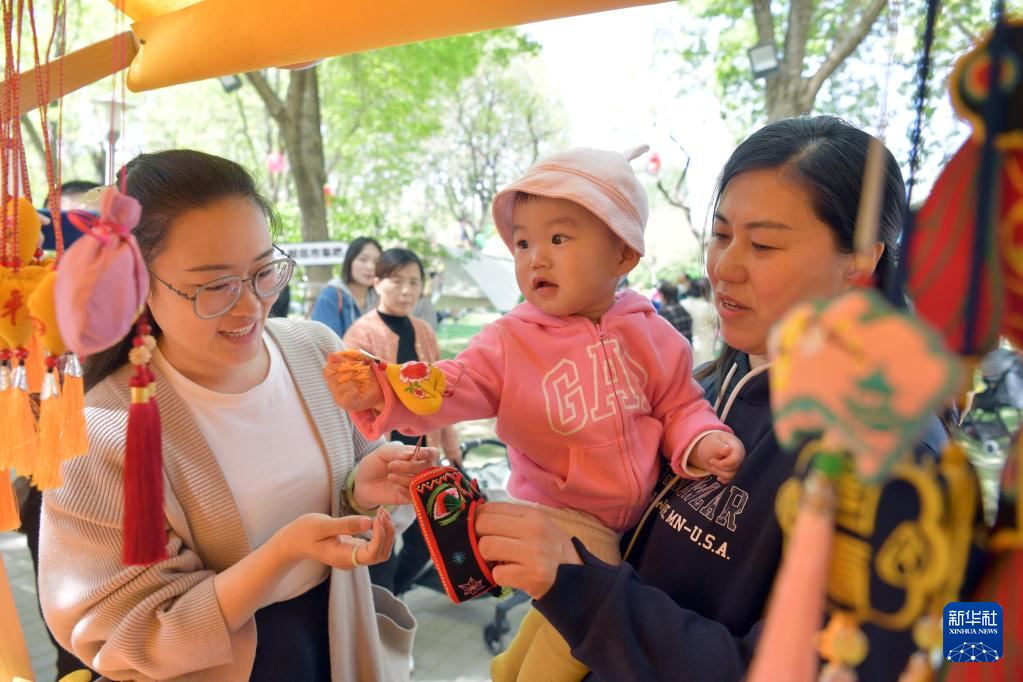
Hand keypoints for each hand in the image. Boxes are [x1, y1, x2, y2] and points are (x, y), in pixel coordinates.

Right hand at [276, 510, 394, 569]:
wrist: (294, 542)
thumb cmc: (304, 532)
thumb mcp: (322, 525)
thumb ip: (346, 525)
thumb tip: (369, 522)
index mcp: (343, 557)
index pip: (372, 554)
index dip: (380, 536)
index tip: (377, 517)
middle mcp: (351, 561)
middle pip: (381, 554)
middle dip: (387, 533)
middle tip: (383, 512)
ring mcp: (354, 557)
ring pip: (381, 550)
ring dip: (386, 532)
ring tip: (382, 512)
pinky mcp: (354, 549)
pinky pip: (374, 545)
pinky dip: (380, 531)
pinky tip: (377, 516)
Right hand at [323, 351, 384, 411]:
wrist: (378, 387)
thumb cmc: (365, 376)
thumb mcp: (354, 364)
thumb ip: (342, 360)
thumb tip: (330, 355)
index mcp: (333, 377)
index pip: (327, 370)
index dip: (338, 365)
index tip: (350, 363)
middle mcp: (333, 388)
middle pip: (333, 378)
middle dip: (348, 372)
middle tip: (357, 373)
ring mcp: (339, 397)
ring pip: (340, 387)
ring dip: (352, 382)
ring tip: (359, 383)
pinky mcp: (347, 404)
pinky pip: (345, 398)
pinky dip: (352, 392)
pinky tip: (357, 390)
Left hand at [354, 441, 439, 506]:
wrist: (363, 483)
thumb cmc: (374, 464)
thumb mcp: (382, 453)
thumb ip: (397, 451)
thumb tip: (413, 453)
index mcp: (416, 455)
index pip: (433, 453)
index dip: (430, 453)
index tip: (419, 454)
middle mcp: (419, 470)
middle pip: (428, 468)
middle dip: (411, 466)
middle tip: (391, 465)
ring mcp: (416, 485)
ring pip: (422, 482)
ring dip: (406, 479)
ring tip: (390, 476)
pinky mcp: (411, 498)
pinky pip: (416, 497)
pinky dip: (407, 492)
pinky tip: (396, 487)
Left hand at [474, 502, 581, 599]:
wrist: (576, 577)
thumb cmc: (551, 549)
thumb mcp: (538, 524)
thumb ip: (512, 518)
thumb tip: (477, 516)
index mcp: (533, 514)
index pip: (491, 508)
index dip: (478, 519)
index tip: (480, 529)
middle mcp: (534, 530)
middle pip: (483, 525)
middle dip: (479, 537)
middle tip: (487, 546)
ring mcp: (533, 554)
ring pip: (486, 547)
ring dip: (487, 557)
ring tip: (499, 560)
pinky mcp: (530, 576)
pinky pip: (497, 573)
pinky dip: (499, 576)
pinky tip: (511, 574)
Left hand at [692, 431, 745, 483]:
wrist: (710, 450)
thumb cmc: (711, 445)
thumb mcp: (712, 444)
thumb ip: (720, 447)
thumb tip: (729, 449)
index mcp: (737, 448)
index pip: (736, 459)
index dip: (723, 463)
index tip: (712, 460)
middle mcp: (741, 457)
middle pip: (734, 469)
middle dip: (719, 467)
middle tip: (711, 461)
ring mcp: (739, 466)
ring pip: (732, 476)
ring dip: (719, 473)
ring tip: (713, 466)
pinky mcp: (736, 473)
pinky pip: (731, 480)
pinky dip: (722, 478)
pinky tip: (717, 472)